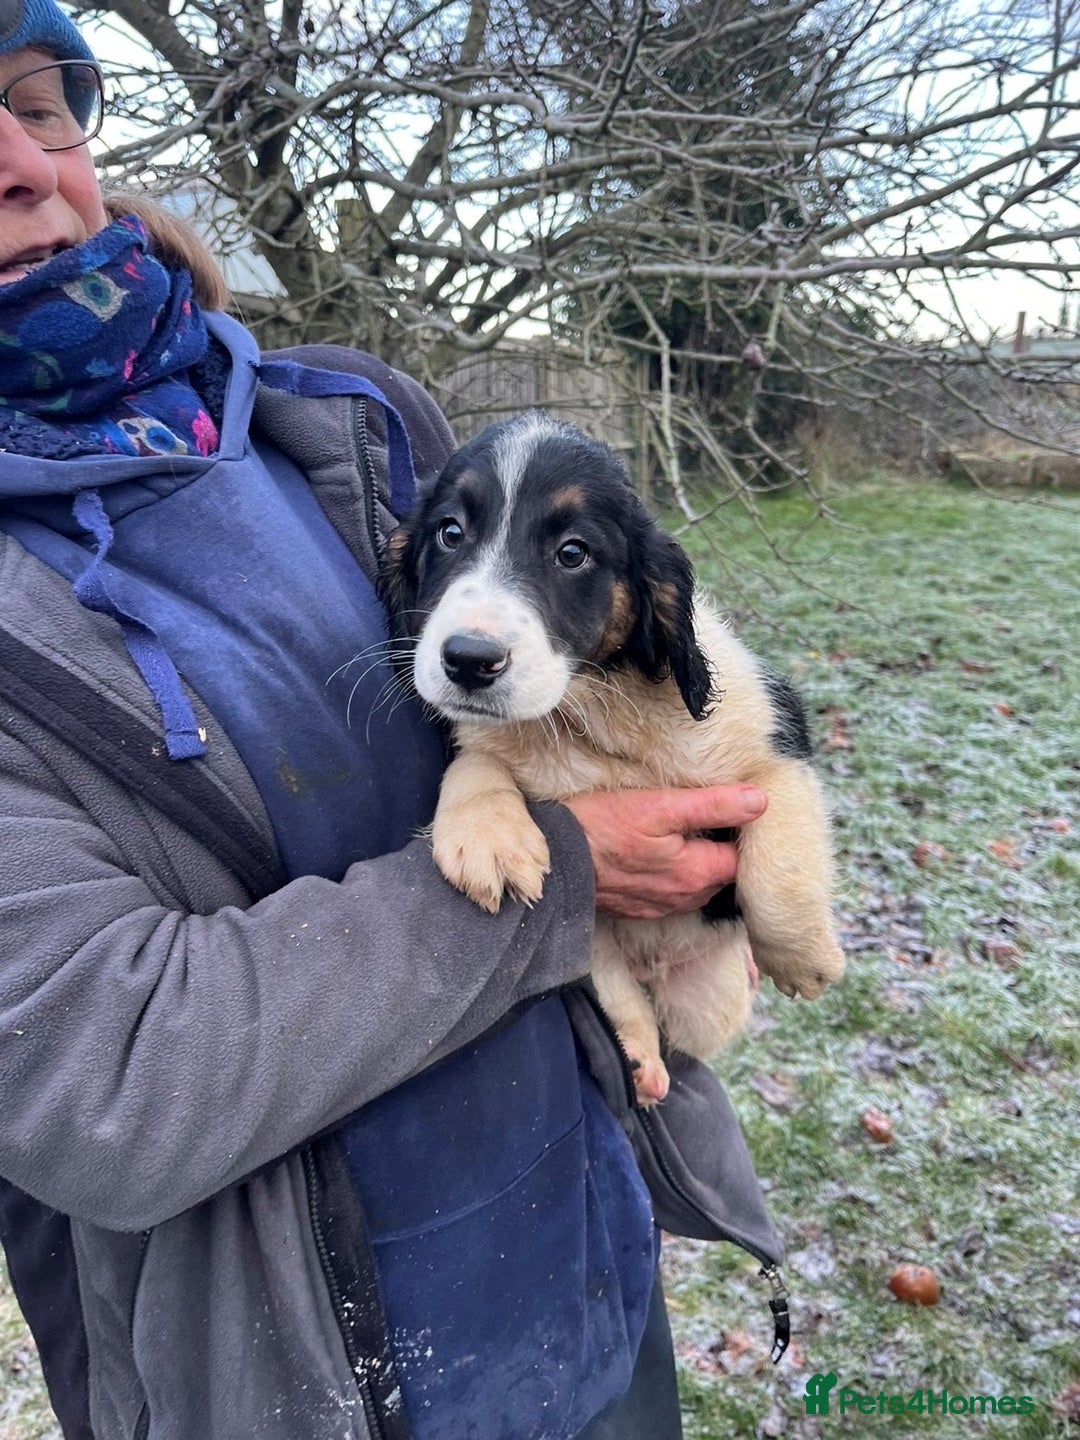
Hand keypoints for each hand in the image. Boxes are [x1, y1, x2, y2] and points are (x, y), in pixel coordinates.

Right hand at [561, 785, 767, 919]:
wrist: (553, 863)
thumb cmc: (601, 828)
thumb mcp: (659, 806)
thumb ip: (712, 805)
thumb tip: (760, 801)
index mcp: (698, 874)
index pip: (743, 858)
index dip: (743, 833)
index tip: (733, 811)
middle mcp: (685, 898)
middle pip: (722, 873)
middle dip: (722, 849)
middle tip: (711, 816)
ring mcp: (661, 907)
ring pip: (697, 884)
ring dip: (697, 862)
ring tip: (685, 833)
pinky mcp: (640, 908)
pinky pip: (671, 892)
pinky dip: (673, 874)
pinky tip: (658, 852)